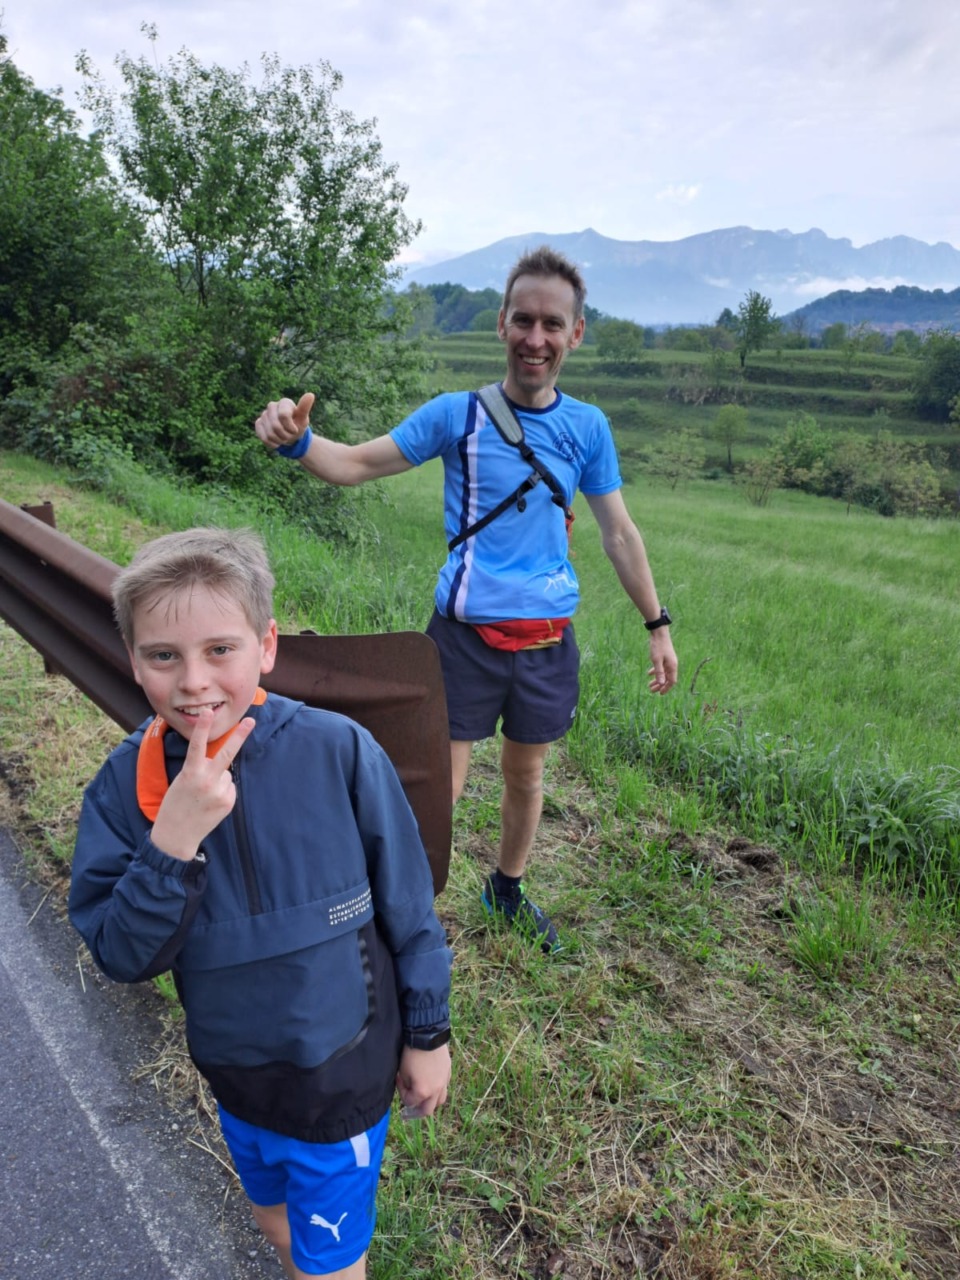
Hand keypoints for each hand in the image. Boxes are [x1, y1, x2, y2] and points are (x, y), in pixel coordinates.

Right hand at [150, 710, 254, 860]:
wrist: (176, 835)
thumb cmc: (175, 804)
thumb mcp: (181, 781)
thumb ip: (199, 769)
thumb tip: (220, 762)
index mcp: (190, 773)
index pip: (197, 745)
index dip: (203, 728)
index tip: (208, 712)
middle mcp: (206, 781)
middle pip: (227, 754)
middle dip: (240, 736)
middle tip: (251, 721)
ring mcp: (220, 792)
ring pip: (226, 773)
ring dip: (218, 778)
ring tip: (203, 795)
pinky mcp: (229, 802)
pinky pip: (229, 786)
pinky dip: (222, 790)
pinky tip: (210, 802)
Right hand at [254, 392, 314, 450]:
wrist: (290, 434)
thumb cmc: (298, 424)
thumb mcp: (303, 419)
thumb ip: (305, 408)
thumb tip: (310, 395)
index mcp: (284, 402)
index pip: (283, 415)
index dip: (290, 427)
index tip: (295, 430)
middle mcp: (272, 406)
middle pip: (275, 426)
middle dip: (285, 436)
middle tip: (290, 436)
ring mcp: (264, 414)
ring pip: (269, 433)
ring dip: (279, 440)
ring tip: (284, 438)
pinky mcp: (258, 423)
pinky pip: (263, 437)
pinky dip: (272, 443)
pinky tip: (277, 441)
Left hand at [396, 1044, 450, 1118]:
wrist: (427, 1035)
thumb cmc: (412, 1053)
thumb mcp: (403, 1071)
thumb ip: (406, 1085)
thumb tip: (409, 1088)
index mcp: (423, 1092)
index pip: (410, 1102)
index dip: (402, 1093)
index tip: (399, 1081)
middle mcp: (436, 1090)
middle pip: (428, 1109)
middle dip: (418, 1109)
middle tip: (412, 1105)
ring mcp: (444, 1081)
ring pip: (440, 1100)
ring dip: (431, 1101)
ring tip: (424, 1096)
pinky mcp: (449, 1072)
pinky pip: (445, 1086)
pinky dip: (438, 1089)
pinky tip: (432, 1081)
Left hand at [647, 631, 677, 694]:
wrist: (659, 633)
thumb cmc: (658, 646)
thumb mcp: (656, 660)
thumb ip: (659, 672)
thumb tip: (661, 683)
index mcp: (672, 666)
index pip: (672, 681)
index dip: (666, 688)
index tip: (659, 694)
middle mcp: (672, 665)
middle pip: (667, 678)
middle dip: (660, 685)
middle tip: (651, 691)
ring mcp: (668, 661)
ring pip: (663, 673)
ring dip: (657, 679)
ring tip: (649, 685)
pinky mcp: (664, 657)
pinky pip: (661, 667)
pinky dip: (656, 671)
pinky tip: (649, 674)